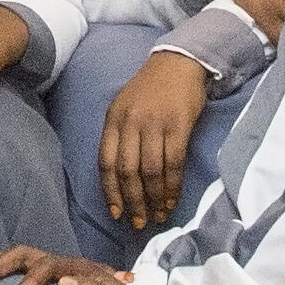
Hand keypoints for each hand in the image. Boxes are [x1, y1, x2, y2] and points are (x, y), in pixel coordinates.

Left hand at [100, 48, 213, 234]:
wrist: (179, 62)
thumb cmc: (151, 89)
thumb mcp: (126, 107)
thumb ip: (121, 136)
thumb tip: (122, 178)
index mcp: (113, 119)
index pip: (105, 162)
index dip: (110, 192)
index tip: (116, 213)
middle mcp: (130, 122)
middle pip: (126, 171)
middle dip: (132, 202)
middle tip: (138, 223)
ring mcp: (155, 124)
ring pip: (150, 171)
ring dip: (154, 199)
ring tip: (158, 216)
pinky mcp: (178, 125)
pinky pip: (174, 163)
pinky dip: (173, 186)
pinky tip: (172, 200)